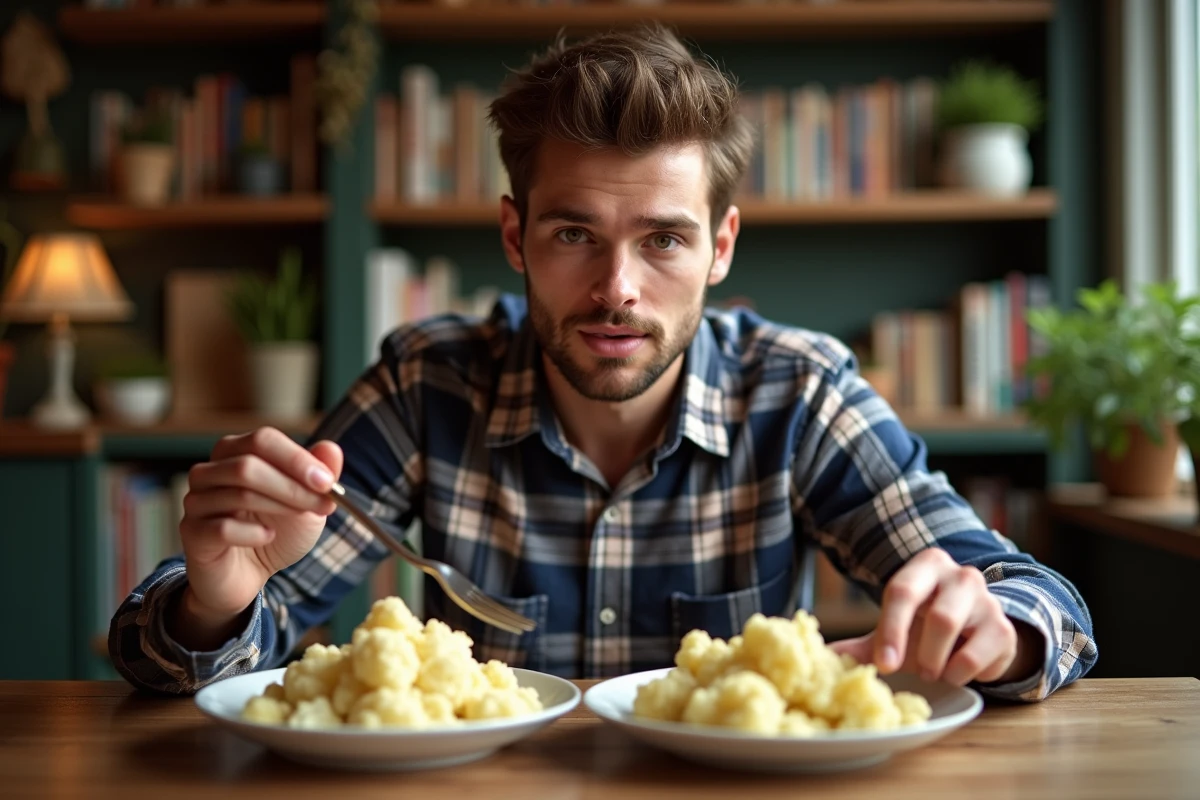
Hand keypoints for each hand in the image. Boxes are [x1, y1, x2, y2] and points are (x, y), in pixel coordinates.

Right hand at [173, 428, 342, 647]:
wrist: (248, 576)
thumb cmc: (275, 532)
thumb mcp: (307, 503)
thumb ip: (318, 475)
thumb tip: (331, 449)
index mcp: (235, 453)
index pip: (262, 440)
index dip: (296, 459)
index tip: (327, 481)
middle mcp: (209, 472)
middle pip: (248, 465)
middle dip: (292, 485)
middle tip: (323, 504)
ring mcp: (196, 502)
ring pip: (239, 493)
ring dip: (281, 506)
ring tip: (300, 518)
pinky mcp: (192, 533)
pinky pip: (223, 528)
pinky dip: (253, 533)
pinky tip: (267, 537)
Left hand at [829, 548, 1041, 685]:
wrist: (975, 632)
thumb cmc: (926, 627)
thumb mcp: (895, 629)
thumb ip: (862, 644)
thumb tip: (822, 659)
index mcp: (926, 565)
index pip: (902, 591)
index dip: (891, 632)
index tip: (884, 666)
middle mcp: (960, 575)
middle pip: (938, 616)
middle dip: (921, 653)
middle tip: (915, 672)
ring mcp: (987, 600)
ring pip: (958, 633)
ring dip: (939, 664)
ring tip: (932, 672)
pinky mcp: (1004, 629)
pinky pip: (979, 658)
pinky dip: (961, 674)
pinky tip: (957, 672)